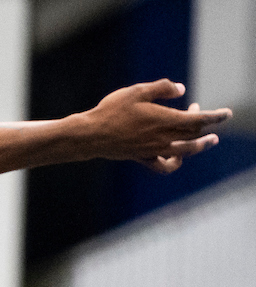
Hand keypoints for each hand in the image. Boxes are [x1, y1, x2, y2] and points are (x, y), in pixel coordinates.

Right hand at [84, 79, 231, 173]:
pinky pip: (164, 166)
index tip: (227, 113)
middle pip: (193, 133)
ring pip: (185, 151)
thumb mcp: (137, 91)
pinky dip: (175, 162)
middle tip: (198, 110)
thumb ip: (161, 88)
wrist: (90, 135)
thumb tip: (181, 89)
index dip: (215, 116)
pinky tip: (178, 157)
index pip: (199, 120)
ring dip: (201, 145)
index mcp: (164, 120)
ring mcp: (153, 150)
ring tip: (211, 141)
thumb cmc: (111, 110)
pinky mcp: (143, 158)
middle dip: (203, 123)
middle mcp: (162, 138)